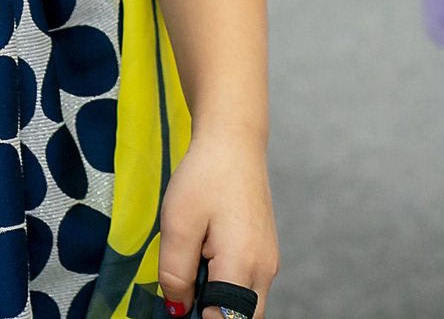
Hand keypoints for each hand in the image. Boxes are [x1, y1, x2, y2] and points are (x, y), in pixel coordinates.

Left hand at [155, 130, 277, 316]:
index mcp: (242, 264)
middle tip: (186, 282)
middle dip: (212, 312)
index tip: (181, 299)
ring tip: (195, 260)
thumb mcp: (177, 224)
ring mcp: (268, 262)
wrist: (233, 142)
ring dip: (218, 298)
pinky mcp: (265, 253)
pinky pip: (247, 285)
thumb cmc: (204, 177)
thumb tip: (178, 308)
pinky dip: (226, 283)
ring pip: (246, 304)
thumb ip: (175, 273)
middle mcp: (264, 270)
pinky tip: (206, 252)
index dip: (201, 318)